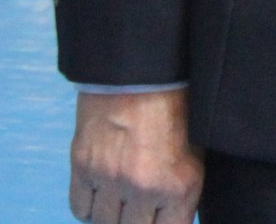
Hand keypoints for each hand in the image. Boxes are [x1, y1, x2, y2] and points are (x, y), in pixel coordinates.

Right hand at [70, 88, 203, 223]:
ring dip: (112, 214)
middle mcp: (145, 187)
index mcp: (181, 185)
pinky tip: (102, 191)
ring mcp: (111, 177)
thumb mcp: (195, 151)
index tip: (158, 216)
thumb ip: (181, 190)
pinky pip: (80, 208)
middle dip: (136, 220)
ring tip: (122, 195)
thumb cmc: (175, 106)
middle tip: (139, 206)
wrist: (142, 67)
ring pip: (105, 223)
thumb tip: (167, 217)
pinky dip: (90, 205)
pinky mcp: (83, 165)